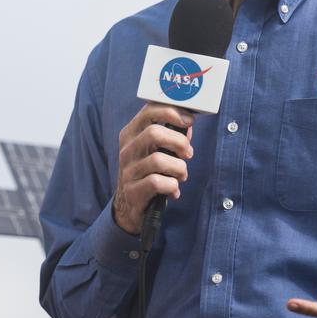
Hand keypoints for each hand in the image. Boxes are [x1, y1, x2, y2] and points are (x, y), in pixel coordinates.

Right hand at [111, 102, 193, 234]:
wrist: (129, 206)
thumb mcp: (155, 150)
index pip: (148, 111)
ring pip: (158, 160)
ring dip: (179, 168)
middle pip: (154, 133)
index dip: (171, 111)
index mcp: (131, 134)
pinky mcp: (132, 191)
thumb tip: (188, 125)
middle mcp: (126, 150)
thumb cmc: (147, 173)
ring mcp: (127, 170)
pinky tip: (173, 190)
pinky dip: (172, 186)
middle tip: (188, 153)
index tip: (189, 120)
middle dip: (179, 142)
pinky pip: (157, 183)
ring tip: (181, 175)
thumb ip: (171, 136)